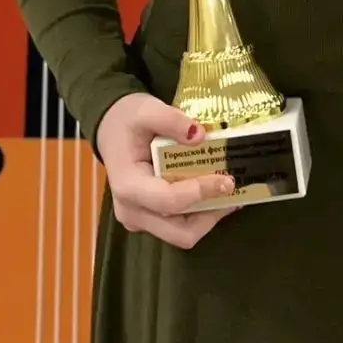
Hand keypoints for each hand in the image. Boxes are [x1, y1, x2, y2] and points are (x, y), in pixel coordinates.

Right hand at [95, 93, 237, 248]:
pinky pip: (179, 225)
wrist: (111, 130)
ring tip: (229, 191)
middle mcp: (132, 211)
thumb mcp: (146, 109)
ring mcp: (140, 219)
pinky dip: (201, 213)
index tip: (226, 181)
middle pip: (178, 232)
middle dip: (210, 215)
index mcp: (128, 186)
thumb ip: (172, 120)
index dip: (200, 193)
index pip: (168, 201)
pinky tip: (215, 192)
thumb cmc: (126, 120)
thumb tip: (201, 136)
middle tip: (232, 189)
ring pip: (182, 234)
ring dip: (209, 216)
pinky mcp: (150, 219)